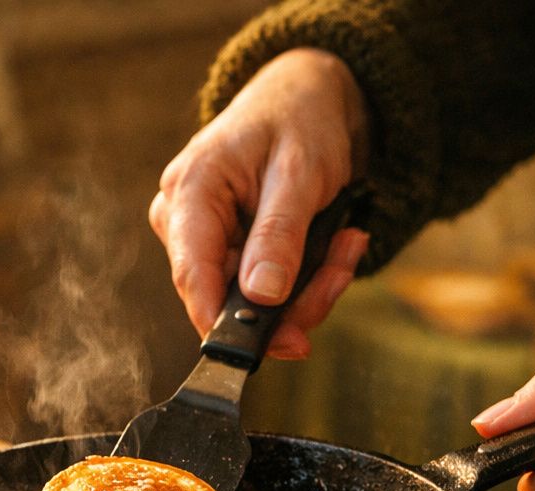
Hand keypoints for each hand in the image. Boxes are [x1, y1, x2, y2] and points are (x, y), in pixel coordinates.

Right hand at [149, 48, 371, 357]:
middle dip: (293, 299)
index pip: (193, 276)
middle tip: (342, 269)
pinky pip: (267, 291)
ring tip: (347, 245)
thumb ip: (279, 235)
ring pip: (253, 303)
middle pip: (228, 298)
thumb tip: (261, 297)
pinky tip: (337, 245)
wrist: (309, 98)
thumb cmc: (299, 119)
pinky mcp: (233, 253)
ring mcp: (208, 240)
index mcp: (190, 192)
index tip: (270, 348)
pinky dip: (309, 279)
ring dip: (310, 288)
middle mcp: (186, 221)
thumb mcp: (299, 172)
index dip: (224, 322)